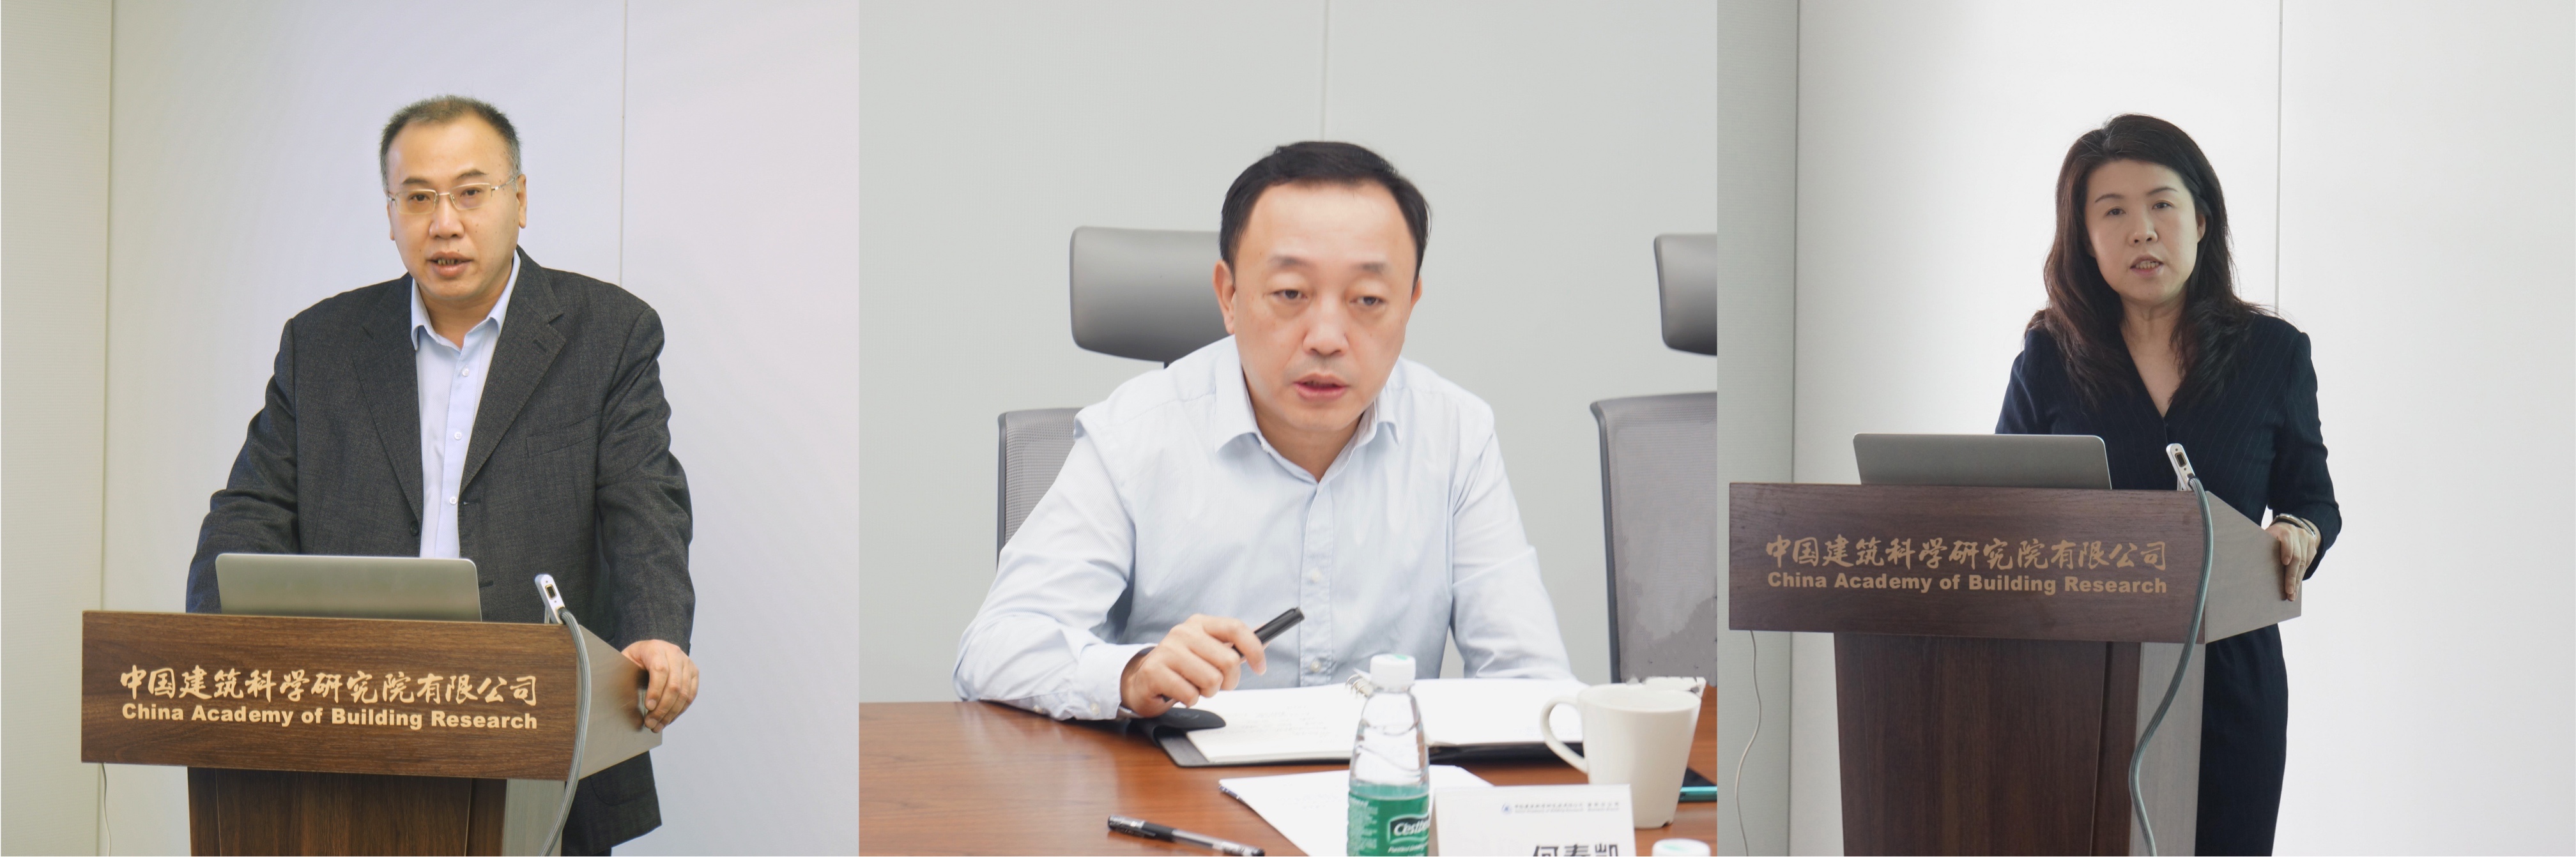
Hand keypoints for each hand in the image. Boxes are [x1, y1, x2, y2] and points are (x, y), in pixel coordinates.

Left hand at [622, 639, 697, 731]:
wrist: (646, 653)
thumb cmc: (632, 661)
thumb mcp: (623, 665)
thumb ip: (625, 680)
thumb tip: (628, 706)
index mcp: (655, 648)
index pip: (660, 670)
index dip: (655, 691)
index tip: (648, 707)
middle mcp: (674, 653)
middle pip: (674, 684)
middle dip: (662, 708)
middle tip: (650, 723)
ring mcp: (686, 662)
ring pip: (684, 692)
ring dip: (671, 713)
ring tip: (657, 725)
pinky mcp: (693, 672)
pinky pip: (690, 695)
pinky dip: (679, 710)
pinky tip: (668, 719)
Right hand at [1119, 614, 1266, 717]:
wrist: (1143, 680)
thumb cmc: (1183, 667)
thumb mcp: (1209, 651)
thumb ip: (1236, 643)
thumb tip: (1265, 632)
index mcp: (1200, 624)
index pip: (1235, 628)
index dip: (1254, 649)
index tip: (1261, 668)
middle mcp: (1183, 632)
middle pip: (1228, 661)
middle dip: (1228, 681)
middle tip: (1216, 685)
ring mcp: (1167, 650)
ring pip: (1211, 681)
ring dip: (1207, 692)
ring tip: (1194, 687)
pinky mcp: (1155, 671)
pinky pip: (1190, 694)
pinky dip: (1190, 700)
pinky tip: (1179, 692)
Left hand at [2267, 522, 2315, 600]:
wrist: (2288, 527)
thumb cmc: (2270, 537)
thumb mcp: (2264, 537)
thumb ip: (2260, 546)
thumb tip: (2249, 563)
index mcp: (2282, 530)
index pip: (2286, 539)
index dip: (2286, 550)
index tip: (2285, 562)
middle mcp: (2297, 533)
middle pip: (2297, 556)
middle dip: (2292, 576)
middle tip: (2288, 592)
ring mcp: (2306, 540)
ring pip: (2304, 563)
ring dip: (2297, 581)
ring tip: (2292, 594)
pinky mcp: (2312, 547)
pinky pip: (2308, 564)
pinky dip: (2301, 576)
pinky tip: (2296, 587)